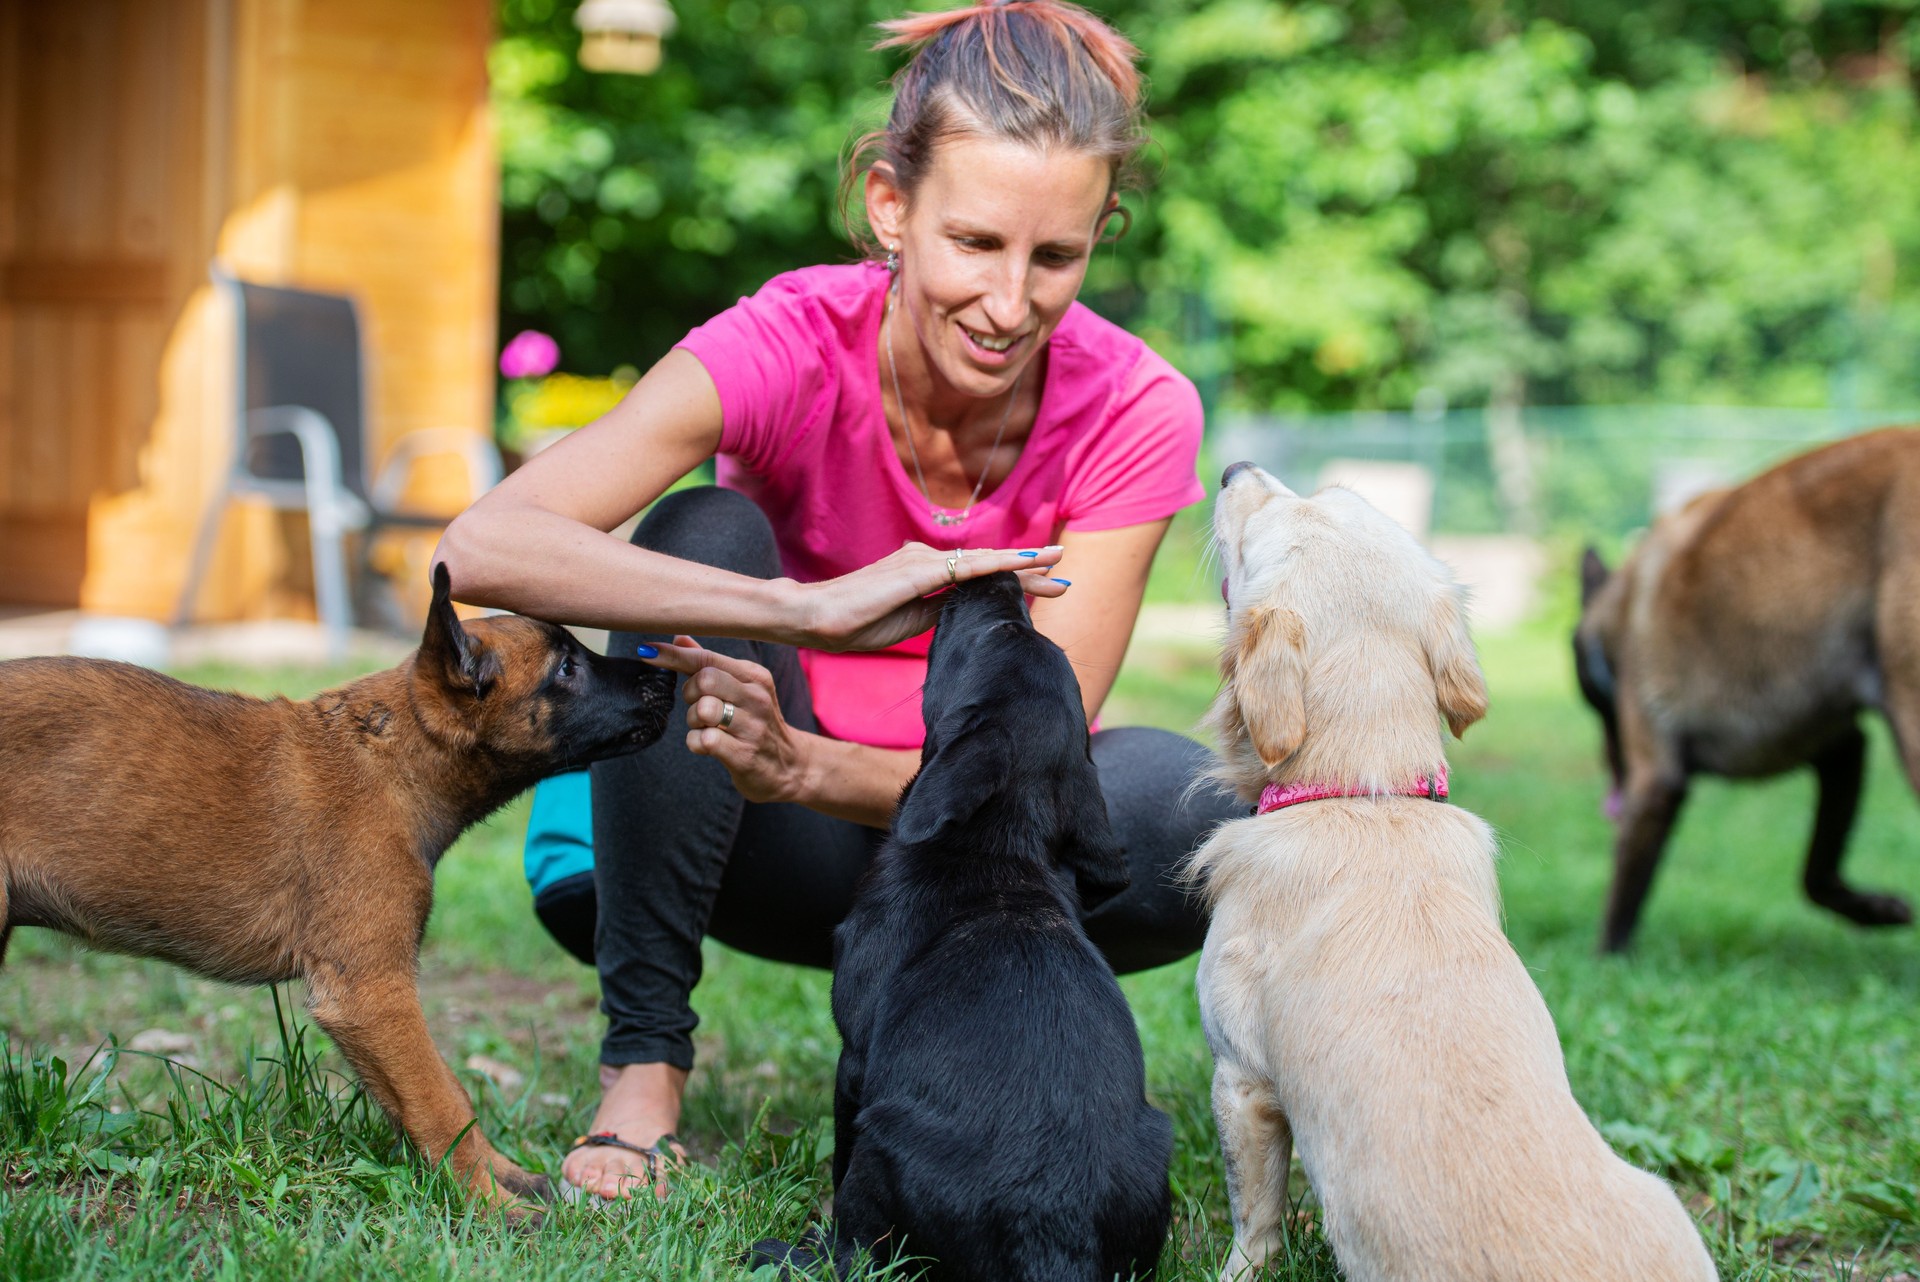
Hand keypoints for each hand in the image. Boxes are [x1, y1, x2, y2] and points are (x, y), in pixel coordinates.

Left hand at [641, 638, 809, 803]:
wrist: (790, 766)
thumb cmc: (756, 723)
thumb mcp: (742, 688)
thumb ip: (710, 664)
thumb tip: (678, 637)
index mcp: (754, 676)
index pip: (708, 658)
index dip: (673, 655)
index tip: (646, 651)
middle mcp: (757, 697)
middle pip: (705, 679)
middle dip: (689, 693)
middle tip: (697, 705)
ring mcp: (753, 727)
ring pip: (703, 710)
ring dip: (693, 720)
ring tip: (706, 726)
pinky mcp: (745, 755)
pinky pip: (703, 741)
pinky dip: (696, 743)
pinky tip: (708, 745)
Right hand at [798, 543, 1068, 651]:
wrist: (812, 617)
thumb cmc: (853, 625)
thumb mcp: (909, 624)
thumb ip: (938, 614)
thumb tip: (967, 616)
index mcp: (925, 575)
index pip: (977, 578)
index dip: (1012, 582)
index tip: (1045, 588)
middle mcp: (926, 560)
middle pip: (986, 567)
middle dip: (1027, 573)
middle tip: (1064, 577)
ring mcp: (921, 562)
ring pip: (981, 564)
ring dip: (1021, 567)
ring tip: (1056, 568)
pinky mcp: (917, 572)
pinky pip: (965, 569)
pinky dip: (997, 566)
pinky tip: (1022, 565)